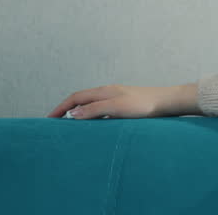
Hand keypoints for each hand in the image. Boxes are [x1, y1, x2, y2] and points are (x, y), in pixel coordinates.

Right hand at [47, 83, 197, 119]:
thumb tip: (73, 114)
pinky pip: (103, 110)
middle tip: (56, 123)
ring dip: (80, 113)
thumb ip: (95, 110)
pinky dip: (93, 116)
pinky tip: (95, 126)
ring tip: (71, 126)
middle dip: (67, 110)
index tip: (49, 119)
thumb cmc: (145, 104)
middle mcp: (109, 92)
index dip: (61, 108)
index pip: (75, 98)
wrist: (168, 102)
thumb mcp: (116, 107)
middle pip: (82, 100)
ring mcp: (118, 98)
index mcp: (104, 91)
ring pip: (92, 105)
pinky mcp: (126, 106)